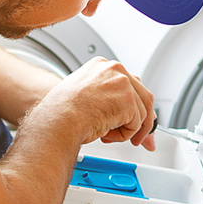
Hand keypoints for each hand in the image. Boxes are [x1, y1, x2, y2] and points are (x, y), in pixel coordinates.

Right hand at [32, 57, 156, 150]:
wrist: (58, 120)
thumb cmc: (62, 112)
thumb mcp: (86, 98)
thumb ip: (108, 99)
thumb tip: (127, 115)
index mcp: (102, 66)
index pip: (130, 83)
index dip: (134, 104)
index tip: (134, 118)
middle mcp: (114, 70)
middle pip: (143, 96)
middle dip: (144, 120)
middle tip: (138, 137)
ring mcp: (122, 83)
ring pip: (141, 112)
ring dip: (127, 129)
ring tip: (108, 134)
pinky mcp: (128, 100)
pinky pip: (137, 124)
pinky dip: (124, 135)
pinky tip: (106, 133)